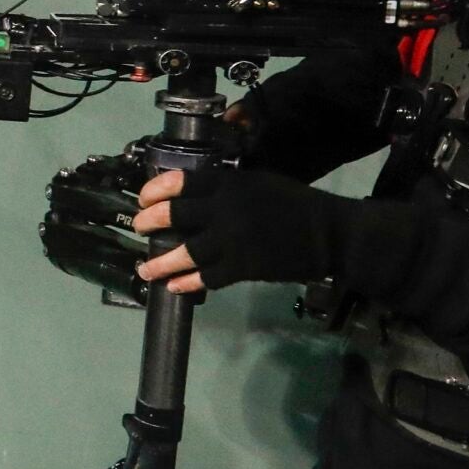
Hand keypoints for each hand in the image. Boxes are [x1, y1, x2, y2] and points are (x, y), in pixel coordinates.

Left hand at [131, 167, 357, 293]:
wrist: (330, 233)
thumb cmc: (295, 203)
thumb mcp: (259, 182)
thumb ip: (227, 187)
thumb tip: (193, 195)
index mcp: (229, 185)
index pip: (181, 183)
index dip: (155, 190)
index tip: (143, 199)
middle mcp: (225, 210)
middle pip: (175, 215)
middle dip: (150, 222)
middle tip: (139, 228)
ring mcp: (233, 241)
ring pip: (185, 252)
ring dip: (160, 262)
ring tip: (145, 268)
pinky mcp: (244, 267)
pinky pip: (207, 277)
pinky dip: (188, 283)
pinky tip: (175, 286)